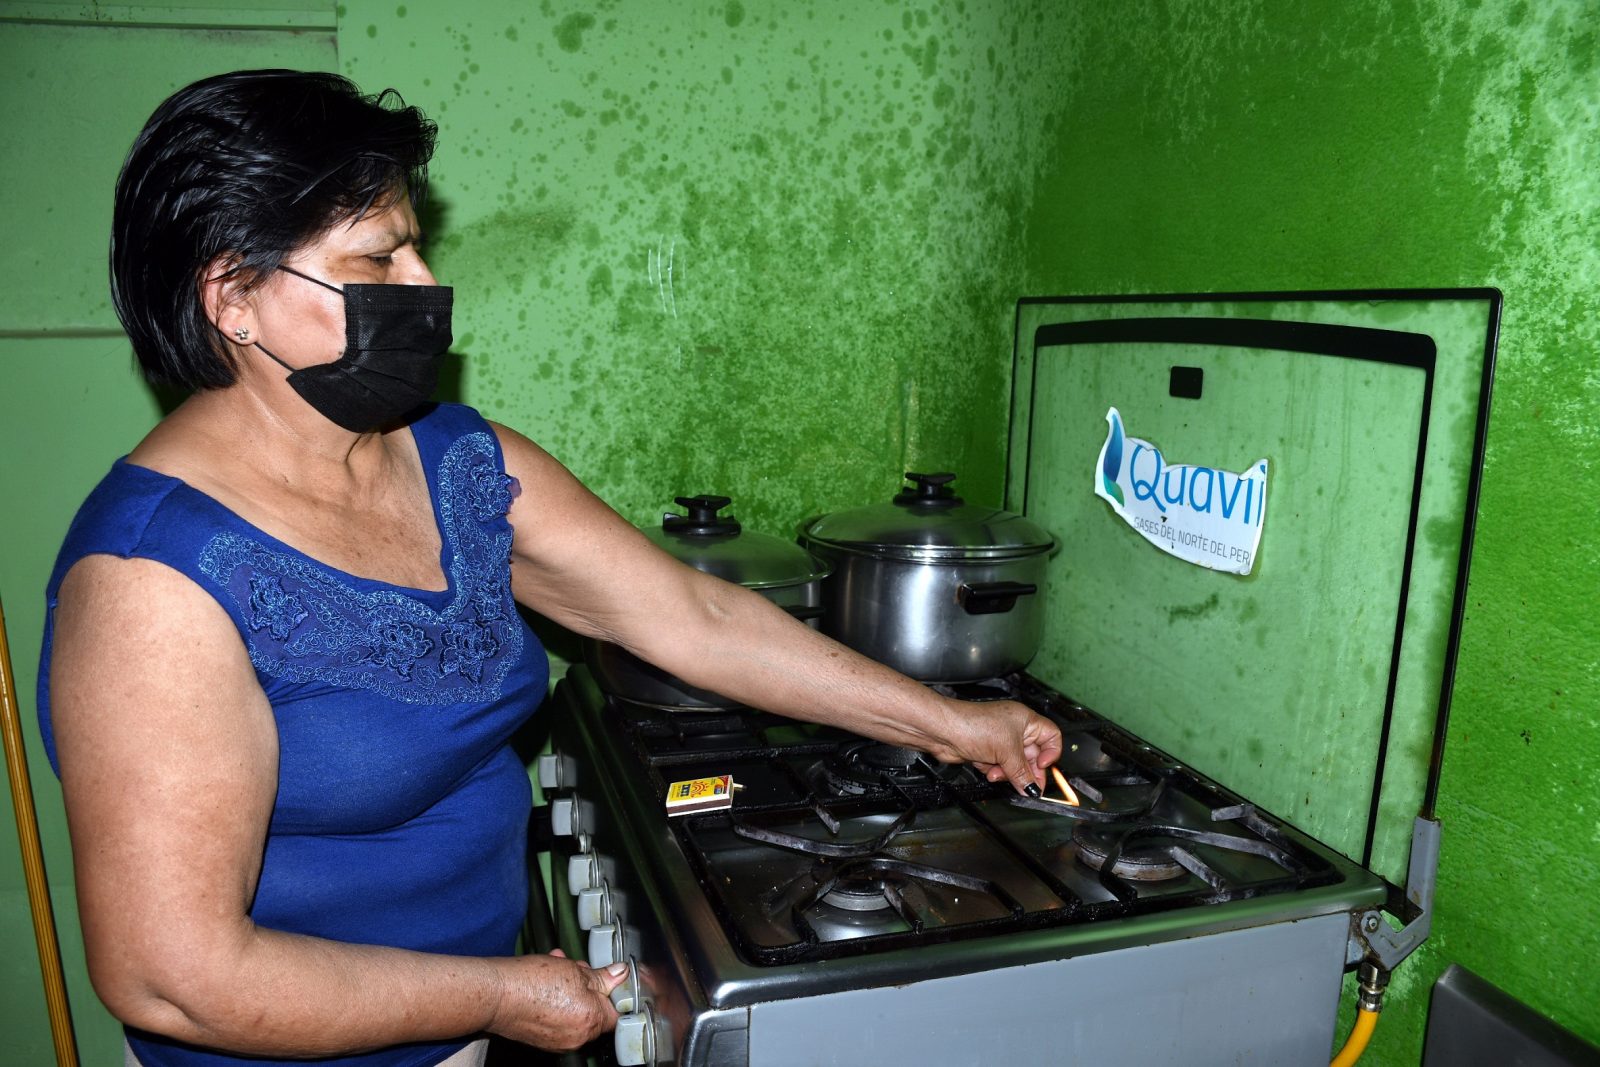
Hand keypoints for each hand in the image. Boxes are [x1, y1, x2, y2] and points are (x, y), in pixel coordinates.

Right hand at [488, 949, 627, 1051]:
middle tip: (575, 968)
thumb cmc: (531, 983)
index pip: (616, 1010)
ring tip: (556, 969)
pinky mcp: (542, 1039)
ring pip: (575, 1011)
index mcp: (592, 1021)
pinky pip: (558, 1018)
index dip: (614, 990)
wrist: (495, 996)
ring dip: (570, 990)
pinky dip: (556, 1002)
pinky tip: (544, 982)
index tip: (609, 977)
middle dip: (587, 985)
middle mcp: (577, 1037)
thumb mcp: (575, 970)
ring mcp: (558, 1041)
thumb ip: (602, 976)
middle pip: (594, 1009)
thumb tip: (620, 974)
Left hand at [934, 699, 1062, 794]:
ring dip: (1007, 772)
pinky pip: (1000, 766)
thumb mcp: (1006, 751)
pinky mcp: (987, 750)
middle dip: (1026, 770)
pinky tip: (986, 767)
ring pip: (1015, 764)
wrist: (943, 731)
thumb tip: (1033, 788)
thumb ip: (1022, 772)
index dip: (1051, 753)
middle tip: (1027, 787)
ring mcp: (1000, 739)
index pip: (1051, 736)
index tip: (1043, 767)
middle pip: (1032, 755)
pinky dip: (994, 770)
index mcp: (1026, 720)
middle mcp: (1015, 728)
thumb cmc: (973, 725)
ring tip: (996, 772)